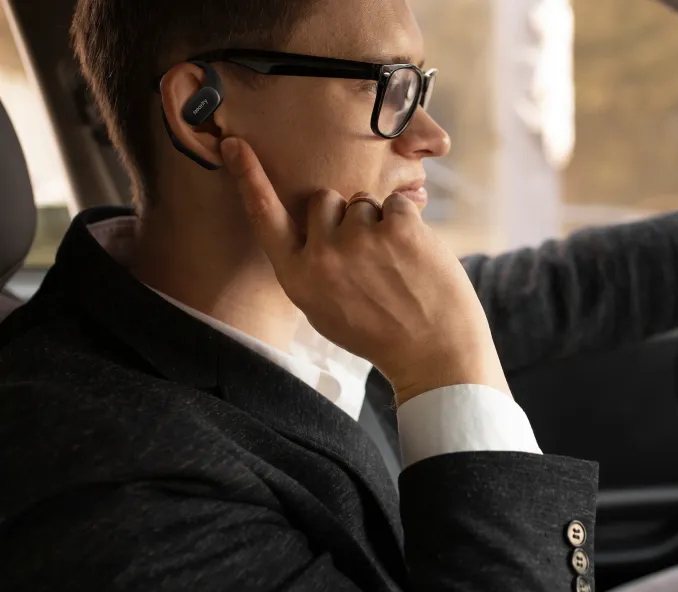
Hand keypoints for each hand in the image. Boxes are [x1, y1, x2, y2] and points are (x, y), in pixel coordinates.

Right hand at [220, 137, 509, 404]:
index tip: (233, 143)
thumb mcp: (325, 310)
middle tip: (369, 259)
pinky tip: (415, 260)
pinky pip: (398, 204)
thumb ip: (309, 267)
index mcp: (298, 278)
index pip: (264, 218)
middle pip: (322, 200)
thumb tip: (311, 226)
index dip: (248, 178)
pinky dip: (409, 224)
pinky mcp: (398, 229)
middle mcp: (321, 257)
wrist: (434, 354)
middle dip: (344, 216)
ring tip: (395, 267)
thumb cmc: (380, 332)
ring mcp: (360, 241)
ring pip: (363, 202)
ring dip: (379, 224)